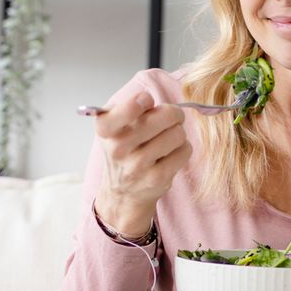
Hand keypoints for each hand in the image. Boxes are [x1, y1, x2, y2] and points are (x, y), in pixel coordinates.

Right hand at [93, 91, 192, 237]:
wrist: (123, 190)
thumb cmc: (123, 149)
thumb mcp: (114, 123)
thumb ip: (130, 106)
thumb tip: (157, 105)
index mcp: (105, 129)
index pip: (128, 108)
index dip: (143, 100)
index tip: (146, 102)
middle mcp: (118, 148)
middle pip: (166, 116)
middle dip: (173, 114)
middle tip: (169, 119)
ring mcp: (137, 165)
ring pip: (178, 134)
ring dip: (178, 133)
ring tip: (167, 139)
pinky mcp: (156, 178)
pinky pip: (184, 151)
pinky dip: (183, 149)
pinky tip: (171, 153)